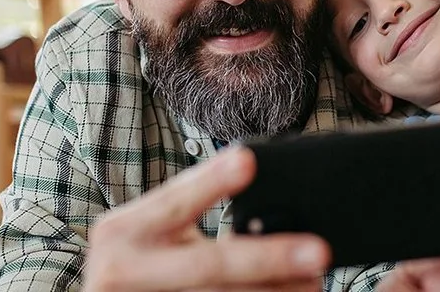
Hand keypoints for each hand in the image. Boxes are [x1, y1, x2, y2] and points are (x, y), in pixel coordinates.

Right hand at [83, 148, 330, 290]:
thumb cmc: (137, 263)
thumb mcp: (149, 232)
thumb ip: (189, 213)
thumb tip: (269, 212)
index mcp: (122, 231)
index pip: (175, 201)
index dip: (211, 181)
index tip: (248, 160)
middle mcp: (123, 270)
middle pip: (207, 263)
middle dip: (268, 257)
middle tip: (318, 251)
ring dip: (274, 290)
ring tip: (314, 281)